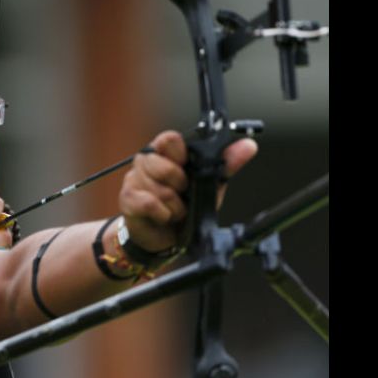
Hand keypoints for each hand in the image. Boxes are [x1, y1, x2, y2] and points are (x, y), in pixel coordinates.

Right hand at [118, 130, 257, 251]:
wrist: (164, 239)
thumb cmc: (185, 208)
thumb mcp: (210, 185)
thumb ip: (226, 164)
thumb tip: (249, 146)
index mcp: (165, 153)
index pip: (170, 139)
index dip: (181, 156)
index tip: (187, 169)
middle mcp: (145, 161)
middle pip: (165, 166)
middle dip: (181, 187)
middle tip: (182, 195)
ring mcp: (133, 179)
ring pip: (161, 189)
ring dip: (174, 207)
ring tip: (173, 210)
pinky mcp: (127, 199)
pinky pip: (150, 203)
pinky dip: (163, 215)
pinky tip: (163, 217)